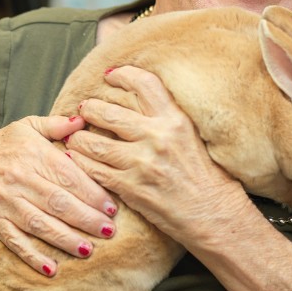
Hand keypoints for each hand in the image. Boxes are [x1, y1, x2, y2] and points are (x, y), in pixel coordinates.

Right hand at [0, 115, 117, 274]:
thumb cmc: (2, 146)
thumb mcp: (26, 127)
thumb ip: (56, 125)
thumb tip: (83, 121)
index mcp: (32, 155)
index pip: (68, 175)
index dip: (91, 192)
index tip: (111, 206)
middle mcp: (20, 179)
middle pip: (58, 202)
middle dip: (85, 218)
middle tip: (109, 230)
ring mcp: (7, 203)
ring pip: (40, 224)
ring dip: (65, 239)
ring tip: (88, 249)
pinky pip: (16, 242)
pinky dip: (33, 256)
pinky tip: (51, 269)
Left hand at [64, 66, 251, 243]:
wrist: (215, 215)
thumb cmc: (208, 177)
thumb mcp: (193, 137)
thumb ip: (167, 119)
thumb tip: (139, 101)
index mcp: (176, 120)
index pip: (144, 84)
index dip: (122, 74)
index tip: (109, 76)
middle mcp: (158, 137)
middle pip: (109, 113)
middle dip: (90, 109)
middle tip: (84, 109)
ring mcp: (143, 163)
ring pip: (95, 143)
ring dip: (80, 139)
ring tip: (76, 137)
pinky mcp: (132, 188)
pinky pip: (95, 171)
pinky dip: (82, 164)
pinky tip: (77, 160)